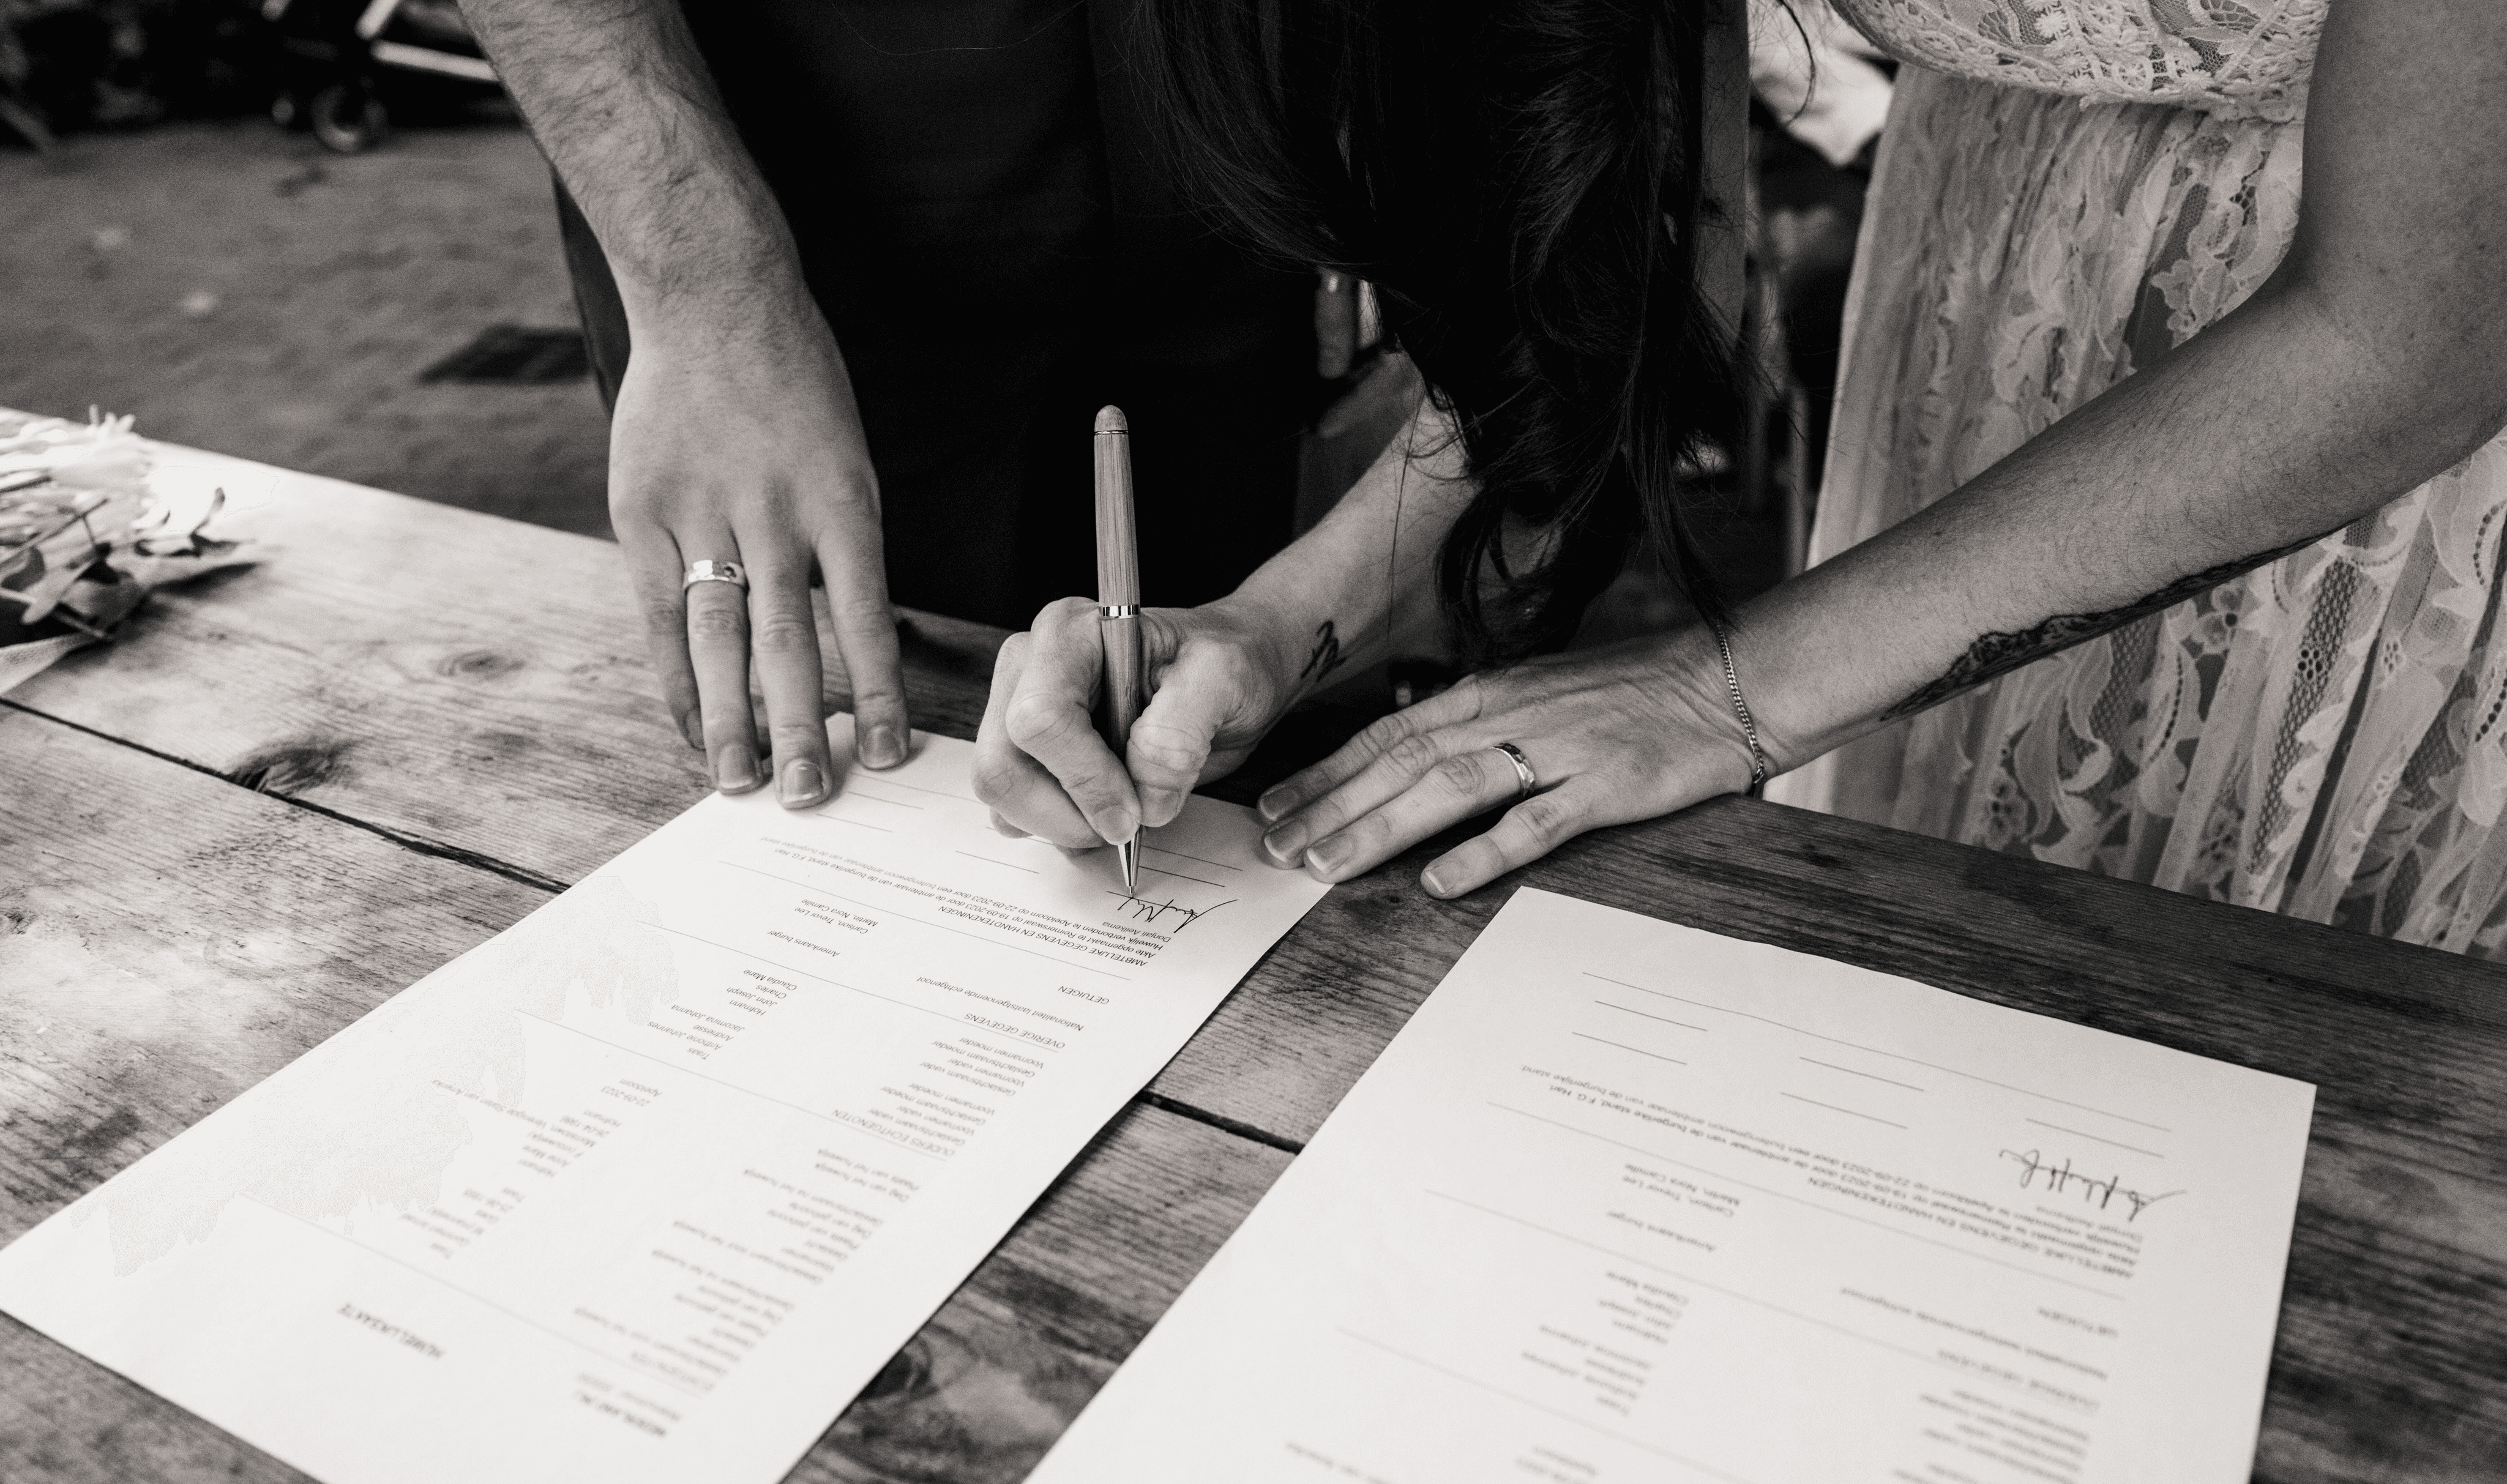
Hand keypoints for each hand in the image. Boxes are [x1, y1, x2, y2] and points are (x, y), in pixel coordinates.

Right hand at [609, 314, 909, 804]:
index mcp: (841, 499)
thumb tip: (855, 652)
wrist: (716, 300)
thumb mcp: (846, 459)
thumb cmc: (797, 390)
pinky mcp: (643, 512)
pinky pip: (662, 615)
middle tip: (807, 796)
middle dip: (799, 726)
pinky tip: (694, 730)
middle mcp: (773, 511)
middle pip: (787, 639)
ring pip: (718, 636)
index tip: (886, 754)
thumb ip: (844, 549)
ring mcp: (701, 512)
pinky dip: (678, 680)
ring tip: (741, 785)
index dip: (876, 690)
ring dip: (730, 718)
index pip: (865, 614)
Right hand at [974, 596, 1308, 848]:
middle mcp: (1029, 667)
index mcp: (1069, 634)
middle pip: (1003, 764)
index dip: (1086, 778)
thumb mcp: (1223, 678)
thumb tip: (1142, 795)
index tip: (1136, 809)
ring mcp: (1017, 711)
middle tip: (1128, 822)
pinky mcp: (1025, 753)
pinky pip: (1013, 811)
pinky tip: (1103, 809)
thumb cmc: (1223, 664)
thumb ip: (1181, 730)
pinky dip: (1058, 828)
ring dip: (1064, 824)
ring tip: (1124, 810)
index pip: (1040, 718)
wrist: (1226, 678)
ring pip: (1002, 794)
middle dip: (1067, 813)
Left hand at [1253, 629, 1759, 896]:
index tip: (1276, 806)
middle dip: (1332, 807)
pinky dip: (1484, 852)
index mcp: (1489, 693)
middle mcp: (1510, 714)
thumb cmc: (1631, 692)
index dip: (1327, 772)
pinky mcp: (1604, 785)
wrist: (1724, 681)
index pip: (1388, 734)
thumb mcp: (1539, 693)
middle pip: (1401, 762)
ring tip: (1329, 866)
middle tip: (1278, 848)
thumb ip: (1479, 725)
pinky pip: (1534, 823)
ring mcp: (1556, 749)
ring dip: (1382, 828)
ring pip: (1449, 789)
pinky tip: (1440, 882)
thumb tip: (1415, 758)